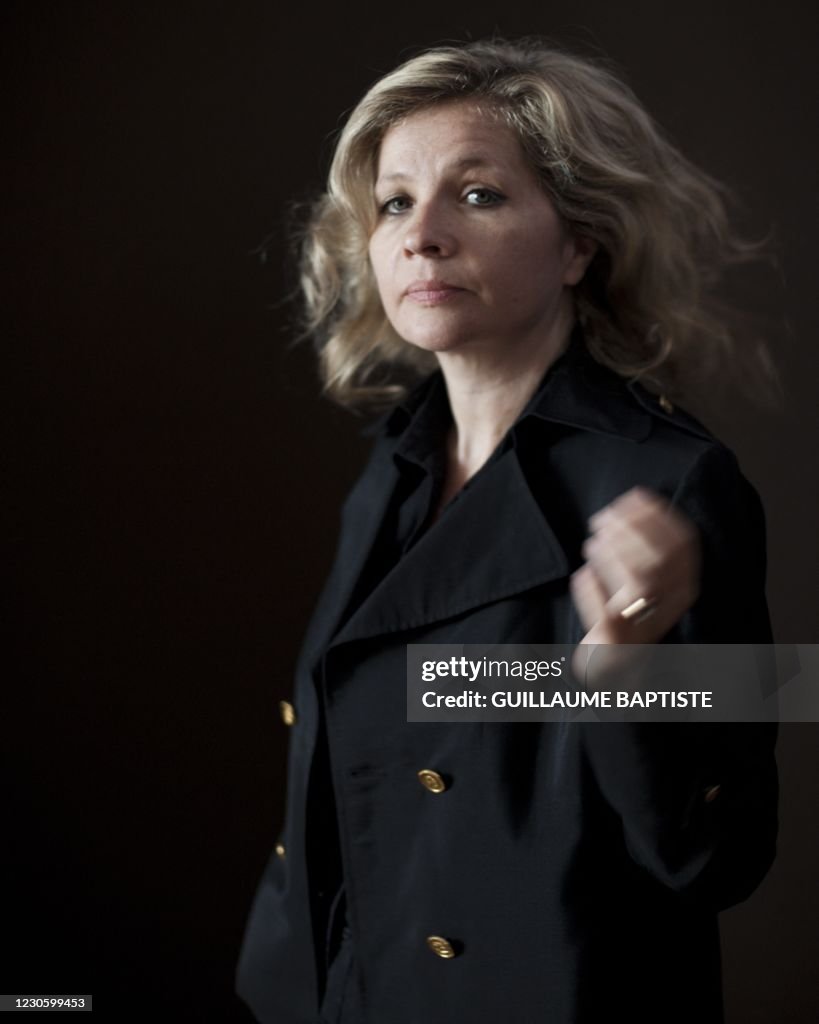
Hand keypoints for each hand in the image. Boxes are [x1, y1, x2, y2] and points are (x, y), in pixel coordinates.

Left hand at [570, 486, 700, 650]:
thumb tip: (636, 496)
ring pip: (639, 583)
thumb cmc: (627, 609)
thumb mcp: (644, 571)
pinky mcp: (619, 644)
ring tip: (592, 546)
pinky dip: (592, 590)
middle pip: (662, 559)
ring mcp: (648, 626)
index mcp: (686, 584)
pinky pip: (609, 615)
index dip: (658, 514)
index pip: (684, 542)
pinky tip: (583, 576)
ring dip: (612, 555)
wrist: (615, 662)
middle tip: (601, 520)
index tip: (633, 496)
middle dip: (630, 529)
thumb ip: (645, 539)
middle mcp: (674, 606)